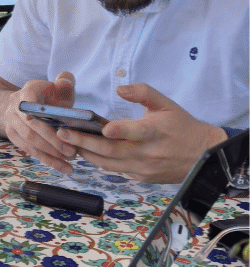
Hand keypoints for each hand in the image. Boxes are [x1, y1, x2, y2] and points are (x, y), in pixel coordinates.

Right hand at [5, 71, 79, 172]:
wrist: (23, 106)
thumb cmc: (47, 96)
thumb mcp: (57, 86)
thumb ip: (64, 80)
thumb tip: (63, 82)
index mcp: (27, 92)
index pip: (28, 102)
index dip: (36, 113)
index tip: (51, 124)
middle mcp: (14, 107)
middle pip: (32, 127)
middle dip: (52, 141)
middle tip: (72, 151)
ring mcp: (11, 123)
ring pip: (30, 142)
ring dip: (51, 153)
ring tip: (71, 160)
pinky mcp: (13, 137)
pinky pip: (30, 151)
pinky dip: (47, 160)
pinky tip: (63, 167)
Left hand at [56, 82, 227, 183]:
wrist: (203, 156)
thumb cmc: (182, 126)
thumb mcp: (167, 104)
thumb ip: (143, 92)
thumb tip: (119, 88)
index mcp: (157, 132)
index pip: (137, 133)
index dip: (121, 131)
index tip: (104, 129)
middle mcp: (148, 153)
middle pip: (112, 151)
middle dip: (84, 142)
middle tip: (62, 133)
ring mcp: (143, 168)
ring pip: (108, 163)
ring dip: (85, 153)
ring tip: (65, 142)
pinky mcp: (140, 177)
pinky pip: (114, 170)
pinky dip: (98, 162)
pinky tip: (83, 151)